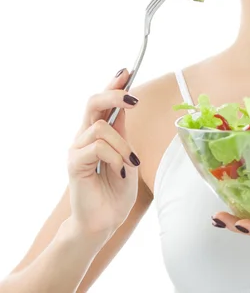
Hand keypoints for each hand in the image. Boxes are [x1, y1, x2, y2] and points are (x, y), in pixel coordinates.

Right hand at [66, 69, 141, 238]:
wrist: (104, 221)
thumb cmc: (116, 190)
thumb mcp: (127, 154)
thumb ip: (123, 131)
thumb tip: (126, 103)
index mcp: (98, 133)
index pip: (102, 102)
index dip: (113, 84)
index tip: (127, 70)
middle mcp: (84, 137)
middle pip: (92, 102)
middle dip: (113, 94)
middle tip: (133, 98)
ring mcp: (77, 149)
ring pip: (101, 127)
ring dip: (122, 145)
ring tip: (129, 164)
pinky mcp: (74, 164)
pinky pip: (97, 148)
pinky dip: (115, 158)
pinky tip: (120, 172)